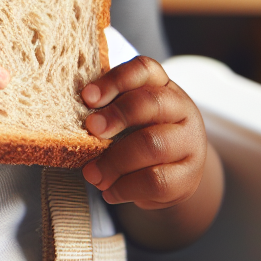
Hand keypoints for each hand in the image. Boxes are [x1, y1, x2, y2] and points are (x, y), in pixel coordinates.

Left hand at [79, 56, 206, 210]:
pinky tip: (109, 191)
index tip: (87, 97)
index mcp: (161, 85)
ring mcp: (189, 141)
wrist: (174, 172)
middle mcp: (181, 108)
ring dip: (116, 161)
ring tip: (92, 174)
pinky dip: (127, 188)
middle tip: (91, 130)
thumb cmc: (138, 133)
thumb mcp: (126, 115)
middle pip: (151, 103)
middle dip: (116, 116)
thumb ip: (106, 111)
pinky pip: (157, 181)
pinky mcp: (190, 176)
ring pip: (153, 145)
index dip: (115, 80)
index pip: (144, 69)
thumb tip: (71, 123)